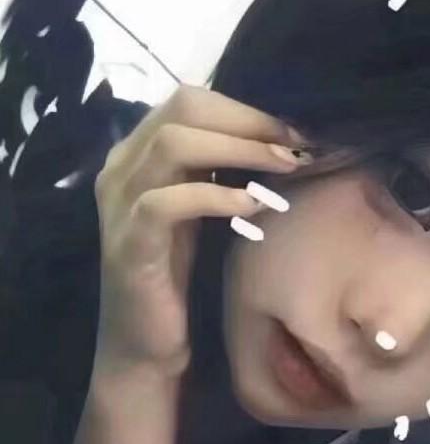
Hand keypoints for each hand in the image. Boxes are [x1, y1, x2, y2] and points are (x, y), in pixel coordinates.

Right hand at [93, 84, 306, 378]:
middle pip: (183, 109)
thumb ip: (218, 170)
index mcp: (139, 152)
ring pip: (173, 145)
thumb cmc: (179, 275)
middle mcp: (122, 166)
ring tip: (286, 165)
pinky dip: (215, 197)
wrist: (146, 343)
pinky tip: (252, 207)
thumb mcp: (200, 211)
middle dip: (248, 122)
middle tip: (296, 145)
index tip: (293, 131)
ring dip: (240, 150)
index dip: (246, 111)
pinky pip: (167, 202)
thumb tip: (276, 139)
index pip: (191, 101)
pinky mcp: (128, 242)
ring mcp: (119, 202)